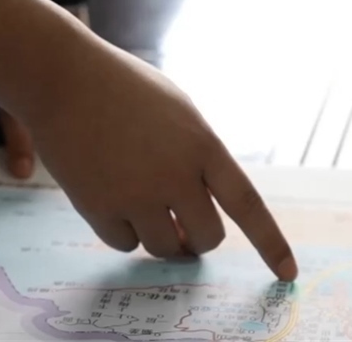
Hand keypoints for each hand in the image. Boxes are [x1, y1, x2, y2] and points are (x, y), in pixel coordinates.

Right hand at [0, 0, 297, 280]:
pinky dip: (123, 232)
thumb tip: (198, 217)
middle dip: (199, 238)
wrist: (63, 77)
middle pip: (207, 237)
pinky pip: (124, 244)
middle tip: (185, 228)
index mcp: (202, 145)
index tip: (288, 273)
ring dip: (161, 237)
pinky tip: (113, 200)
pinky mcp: (98, 207)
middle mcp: (174, 175)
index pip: (247, 204)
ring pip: (165, 248)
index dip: (270, 243)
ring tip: (145, 207)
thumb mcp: (180, 111)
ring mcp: (135, 194)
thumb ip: (198, 158)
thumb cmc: (124, 89)